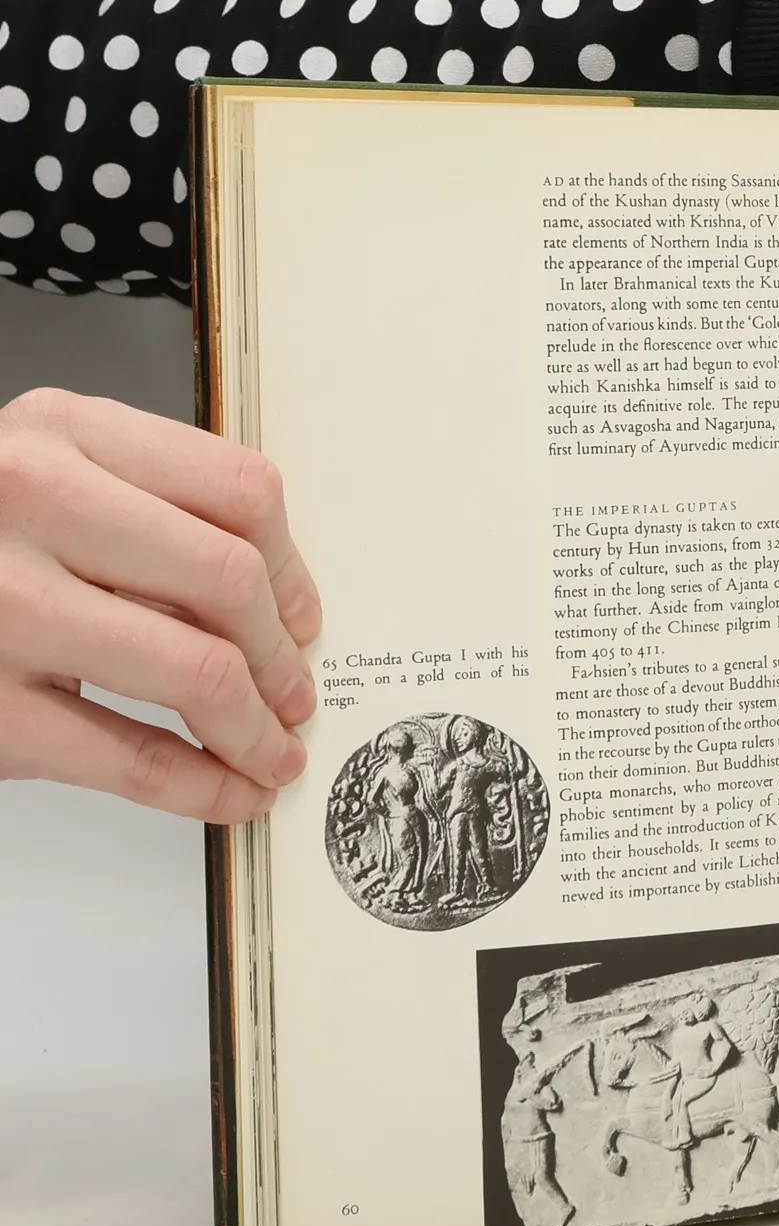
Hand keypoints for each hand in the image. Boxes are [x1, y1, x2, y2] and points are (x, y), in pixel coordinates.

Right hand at [0, 388, 320, 820]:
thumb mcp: (49, 486)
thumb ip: (151, 518)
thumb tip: (280, 609)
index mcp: (63, 433)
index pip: (240, 491)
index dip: (292, 571)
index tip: (302, 619)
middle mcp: (32, 502)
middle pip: (231, 582)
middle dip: (283, 658)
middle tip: (296, 696)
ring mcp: (6, 606)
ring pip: (201, 672)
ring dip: (258, 730)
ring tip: (273, 752)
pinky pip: (138, 757)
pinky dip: (206, 786)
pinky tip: (230, 792)